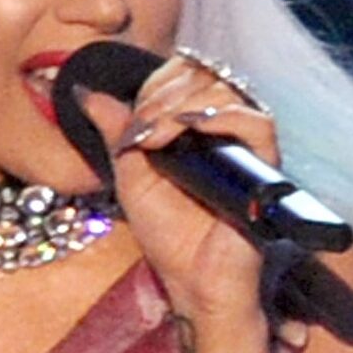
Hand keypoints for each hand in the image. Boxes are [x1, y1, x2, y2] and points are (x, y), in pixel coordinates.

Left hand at [76, 56, 279, 322]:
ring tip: (157, 138)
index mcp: (197, 125)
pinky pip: (257, 123)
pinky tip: (190, 130)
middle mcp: (226, 128)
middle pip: (205, 74)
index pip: (185, 73)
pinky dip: (220, 117)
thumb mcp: (131, 175)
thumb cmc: (167, 234)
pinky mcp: (266, 165)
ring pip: (227, 90)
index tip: (134, 120)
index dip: (157, 84)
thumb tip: (86, 93)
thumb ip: (116, 132)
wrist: (192, 280)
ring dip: (180, 106)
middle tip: (142, 131)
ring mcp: (247, 145)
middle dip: (163, 95)